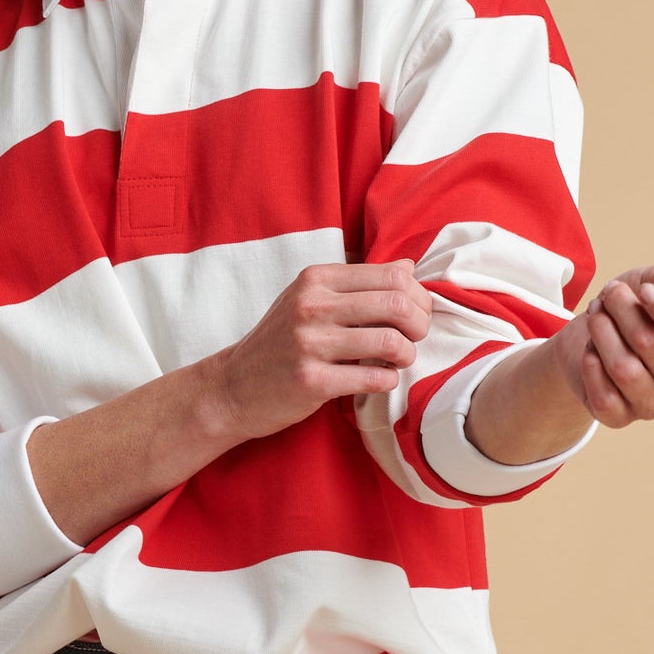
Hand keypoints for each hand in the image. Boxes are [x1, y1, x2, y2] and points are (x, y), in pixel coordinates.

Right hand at [212, 260, 431, 441]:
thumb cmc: (280, 342)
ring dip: (406, 355)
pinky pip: (372, 378)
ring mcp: (309, 343)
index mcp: (316, 279)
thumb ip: (357, 283)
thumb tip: (408, 267)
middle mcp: (312, 305)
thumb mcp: (310, 299)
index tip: (416, 314)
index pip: (392, 276)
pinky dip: (387, 381)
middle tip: (415, 339)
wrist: (233, 387)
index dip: (418, 297)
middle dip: (420, 324)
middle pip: (396, 304)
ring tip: (397, 361)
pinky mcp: (311, 381)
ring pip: (389, 342)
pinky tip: (379, 380)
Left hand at [554, 264, 653, 429]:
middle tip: (610, 293)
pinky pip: (603, 396)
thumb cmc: (633, 308)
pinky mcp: (619, 418)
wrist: (592, 334)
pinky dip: (590, 365)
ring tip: (596, 315)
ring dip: (600, 331)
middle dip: (621, 308)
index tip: (643, 289)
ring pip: (622, 369)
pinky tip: (592, 351)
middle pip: (649, 343)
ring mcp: (653, 405)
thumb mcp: (652, 282)